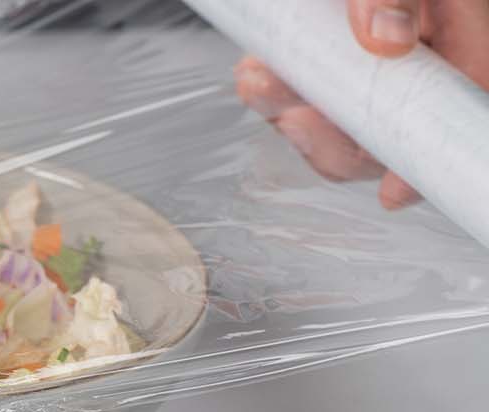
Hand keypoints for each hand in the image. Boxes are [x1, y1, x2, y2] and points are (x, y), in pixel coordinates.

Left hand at [235, 0, 488, 209]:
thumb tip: (384, 36)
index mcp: (462, 31)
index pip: (460, 106)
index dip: (426, 160)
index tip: (395, 191)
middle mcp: (418, 53)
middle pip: (391, 131)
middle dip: (338, 139)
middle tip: (297, 117)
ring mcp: (370, 58)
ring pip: (339, 118)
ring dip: (295, 113)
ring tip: (261, 82)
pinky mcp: (324, 56)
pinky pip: (303, 91)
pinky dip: (277, 90)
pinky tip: (258, 73)